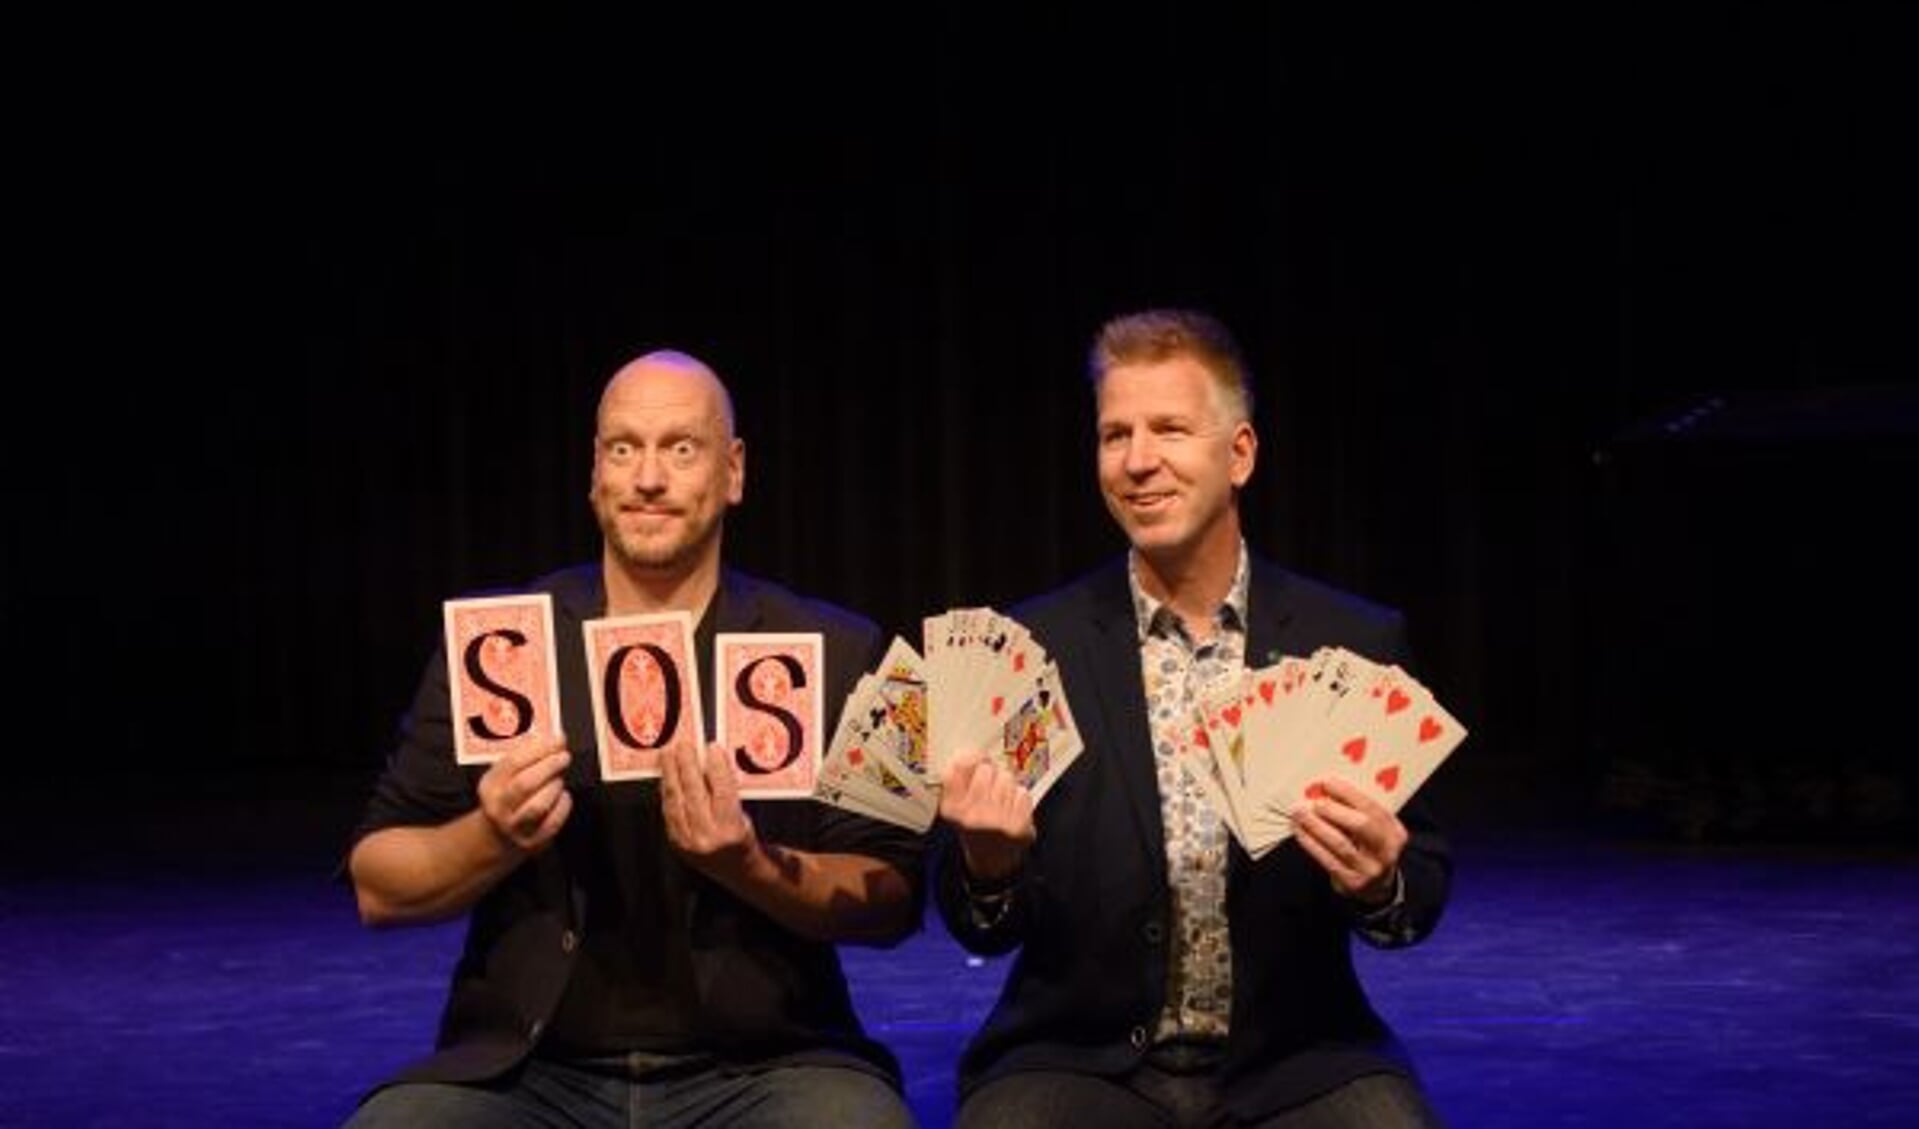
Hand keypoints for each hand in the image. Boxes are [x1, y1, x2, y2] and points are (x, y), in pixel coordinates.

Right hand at [475, 735, 572, 854]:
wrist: (498, 835)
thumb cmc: (508, 796)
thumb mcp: (505, 776)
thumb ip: (526, 758)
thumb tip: (555, 740)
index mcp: (490, 785)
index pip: (513, 762)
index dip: (539, 748)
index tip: (558, 739)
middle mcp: (499, 807)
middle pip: (525, 784)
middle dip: (549, 766)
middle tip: (564, 756)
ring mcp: (514, 827)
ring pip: (538, 806)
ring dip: (554, 788)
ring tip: (558, 779)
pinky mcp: (532, 841)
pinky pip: (552, 822)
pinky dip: (562, 805)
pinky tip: (563, 797)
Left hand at [660, 740, 758, 872]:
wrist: (734, 869)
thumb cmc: (741, 837)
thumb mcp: (744, 814)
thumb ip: (727, 790)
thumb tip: (711, 760)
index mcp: (732, 829)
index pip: (722, 790)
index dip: (717, 766)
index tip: (712, 747)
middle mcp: (708, 836)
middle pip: (694, 792)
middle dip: (688, 764)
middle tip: (684, 744)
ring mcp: (689, 841)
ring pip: (676, 800)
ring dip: (671, 773)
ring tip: (669, 753)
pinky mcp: (676, 842)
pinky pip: (668, 811)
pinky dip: (667, 790)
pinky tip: (666, 776)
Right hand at [938, 751, 1036, 882]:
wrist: (991, 861)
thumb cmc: (973, 827)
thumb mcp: (955, 806)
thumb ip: (958, 780)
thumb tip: (972, 752)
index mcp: (952, 809)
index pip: (959, 767)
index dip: (969, 757)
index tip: (974, 757)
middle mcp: (973, 816)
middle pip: (986, 768)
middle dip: (989, 773)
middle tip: (989, 787)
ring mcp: (997, 821)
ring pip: (1007, 778)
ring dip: (1005, 785)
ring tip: (1000, 801)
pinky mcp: (1018, 825)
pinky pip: (1022, 791)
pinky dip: (1019, 798)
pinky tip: (1011, 810)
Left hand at [1290, 776, 1406, 905]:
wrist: (1375, 886)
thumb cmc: (1369, 847)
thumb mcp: (1375, 829)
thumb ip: (1358, 811)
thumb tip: (1325, 789)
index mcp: (1395, 832)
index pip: (1374, 808)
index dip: (1349, 794)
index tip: (1328, 782)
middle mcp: (1387, 851)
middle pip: (1362, 826)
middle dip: (1334, 810)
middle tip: (1314, 801)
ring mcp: (1370, 869)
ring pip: (1340, 844)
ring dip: (1316, 826)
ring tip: (1299, 813)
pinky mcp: (1351, 882)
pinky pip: (1327, 859)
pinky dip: (1310, 843)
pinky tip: (1299, 830)